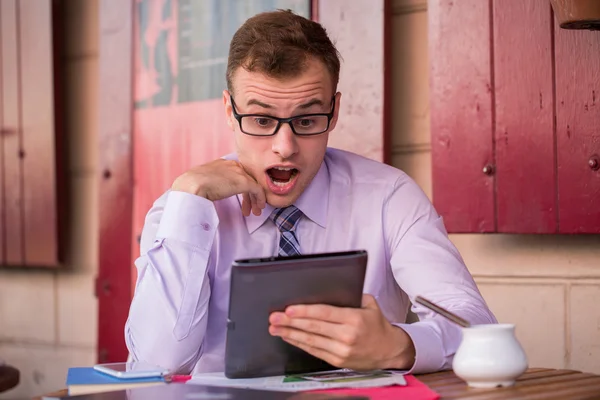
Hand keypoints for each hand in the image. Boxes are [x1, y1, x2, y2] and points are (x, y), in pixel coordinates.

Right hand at [171, 159, 265, 215]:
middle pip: (247, 179)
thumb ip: (213, 182)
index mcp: (223, 163)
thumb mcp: (204, 180)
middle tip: (250, 208)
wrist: (192, 185)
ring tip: (255, 211)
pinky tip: (258, 208)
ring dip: (255, 199)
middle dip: (250, 195)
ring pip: (254, 185)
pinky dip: (260, 199)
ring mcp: (239, 172)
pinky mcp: (244, 181)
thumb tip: (214, 191)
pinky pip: (257, 190)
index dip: (242, 189)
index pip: (238, 175)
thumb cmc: (192, 185)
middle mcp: (233, 165)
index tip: (241, 200)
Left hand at [269, 294, 415, 370]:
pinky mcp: (338, 361)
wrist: (389, 350)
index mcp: (354, 319)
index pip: (324, 314)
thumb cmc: (377, 325)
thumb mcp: (370, 305)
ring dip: (290, 334)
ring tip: (275, 328)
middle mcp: (347, 336)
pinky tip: (289, 337)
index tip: (289, 309)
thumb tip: (329, 288)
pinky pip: (315, 351)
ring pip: (311, 341)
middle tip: (274, 317)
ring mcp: (342, 350)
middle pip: (313, 328)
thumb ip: (351, 297)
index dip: (304, 312)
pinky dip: (300, 344)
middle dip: (290, 322)